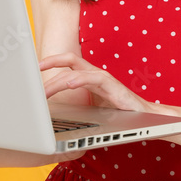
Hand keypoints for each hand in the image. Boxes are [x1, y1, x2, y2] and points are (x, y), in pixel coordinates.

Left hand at [39, 53, 155, 113]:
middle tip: (33, 72)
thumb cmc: (120, 115)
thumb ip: (78, 108)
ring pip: (77, 70)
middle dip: (50, 64)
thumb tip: (55, 116)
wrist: (147, 120)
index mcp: (90, 78)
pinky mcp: (113, 86)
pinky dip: (80, 79)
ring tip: (45, 89)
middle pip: (69, 60)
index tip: (34, 67)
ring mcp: (104, 79)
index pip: (68, 63)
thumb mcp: (93, 110)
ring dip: (58, 80)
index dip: (51, 62)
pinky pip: (94, 78)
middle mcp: (95, 75)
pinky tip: (69, 84)